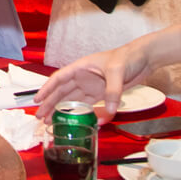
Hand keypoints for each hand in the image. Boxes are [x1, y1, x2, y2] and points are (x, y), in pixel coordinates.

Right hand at [33, 44, 151, 123]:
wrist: (143, 59)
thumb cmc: (127, 57)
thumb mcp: (117, 71)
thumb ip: (112, 91)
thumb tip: (109, 111)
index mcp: (81, 67)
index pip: (59, 79)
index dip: (47, 89)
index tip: (37, 100)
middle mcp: (83, 77)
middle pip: (62, 92)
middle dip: (49, 104)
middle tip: (39, 117)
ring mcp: (92, 86)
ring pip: (72, 100)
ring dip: (61, 110)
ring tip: (50, 122)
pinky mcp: (101, 93)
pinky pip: (88, 106)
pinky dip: (81, 114)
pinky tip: (76, 122)